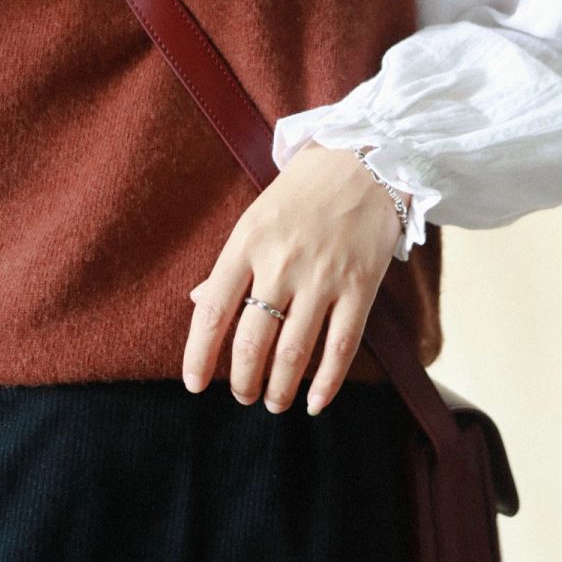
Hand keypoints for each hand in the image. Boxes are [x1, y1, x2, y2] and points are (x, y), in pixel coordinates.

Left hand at [183, 141, 410, 414]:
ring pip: (295, 352)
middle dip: (243, 380)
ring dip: (280, 388)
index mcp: (247, 243)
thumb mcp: (255, 218)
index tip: (194, 384)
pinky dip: (327, 383)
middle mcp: (281, 264)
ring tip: (274, 403)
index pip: (213, 312)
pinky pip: (341, 346)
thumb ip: (231, 264)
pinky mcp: (361, 286)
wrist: (367, 159)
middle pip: (253, 341)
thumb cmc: (304, 191)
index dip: (199, 355)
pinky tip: (315, 402)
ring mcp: (323, 277)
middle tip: (242, 396)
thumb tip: (201, 303)